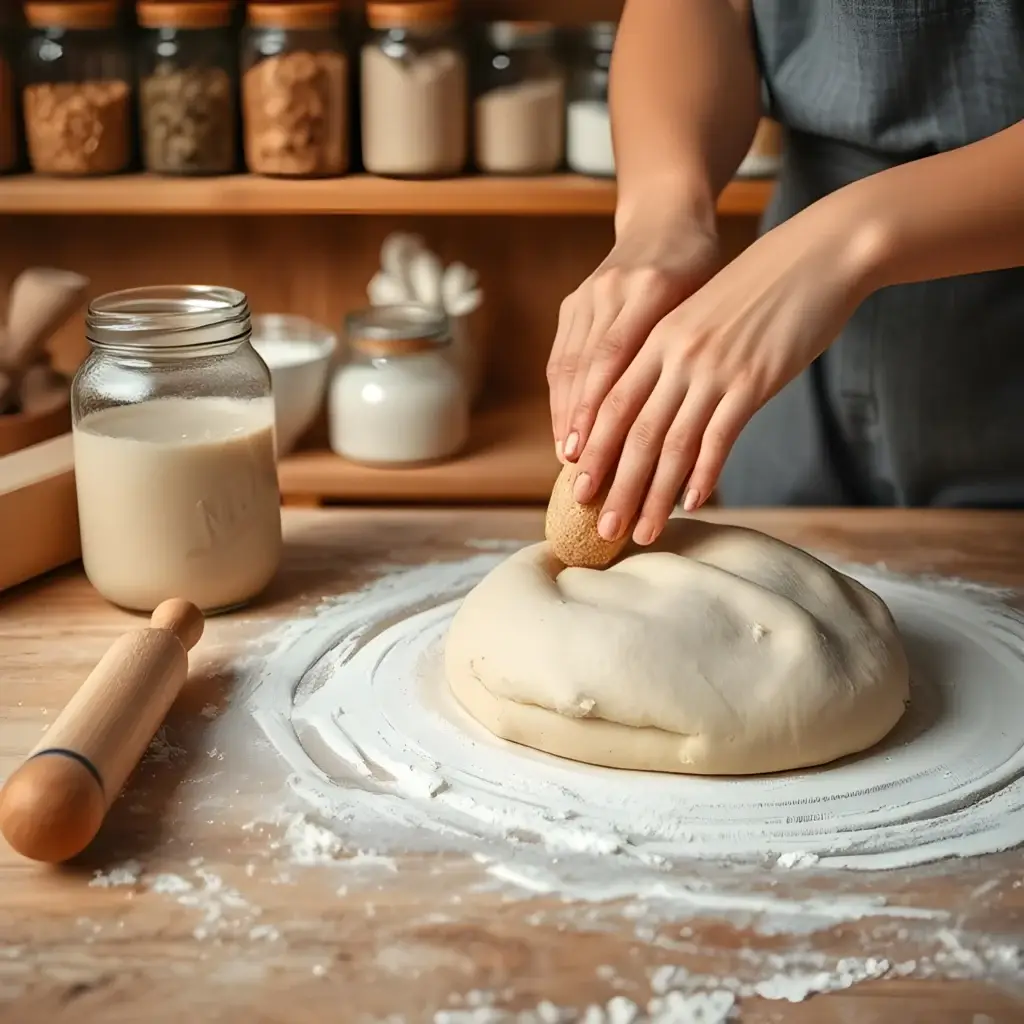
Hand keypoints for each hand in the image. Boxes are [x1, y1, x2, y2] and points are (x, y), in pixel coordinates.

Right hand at [546, 207, 719, 461]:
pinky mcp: (574, 304)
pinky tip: (566, 430)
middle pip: (586, 370)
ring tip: (570, 462)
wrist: (665, 216)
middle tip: (582, 476)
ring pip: (568, 366)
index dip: (601, 410)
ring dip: (567, 417)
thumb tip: (705, 424)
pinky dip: (563, 397)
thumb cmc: (702, 267)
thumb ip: (700, 351)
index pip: (615, 357)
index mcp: (651, 286)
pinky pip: (562, 357)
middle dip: (581, 428)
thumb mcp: (711, 300)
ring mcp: (587, 296)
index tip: (597, 454)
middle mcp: (611, 290)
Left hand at [570, 194, 880, 543]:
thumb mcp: (700, 313)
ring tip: (642, 532)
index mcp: (656, 337)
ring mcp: (712, 368)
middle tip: (601, 529)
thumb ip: (672, 355)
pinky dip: (704, 474)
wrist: (818, 253)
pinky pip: (719, 437)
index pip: (610, 404)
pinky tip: (692, 503)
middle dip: (614, 487)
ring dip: (653, 495)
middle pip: (633, 432)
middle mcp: (675, 355)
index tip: (578, 488)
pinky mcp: (752, 381)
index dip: (593, 450)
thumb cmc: (758, 287)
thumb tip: (655, 405)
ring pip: (672, 444)